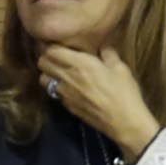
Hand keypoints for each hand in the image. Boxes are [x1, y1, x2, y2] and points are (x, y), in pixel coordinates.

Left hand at [38, 44, 161, 158]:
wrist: (123, 121)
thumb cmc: (124, 92)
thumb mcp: (120, 68)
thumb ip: (108, 53)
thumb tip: (102, 45)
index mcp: (80, 63)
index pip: (51, 51)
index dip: (49, 45)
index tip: (55, 43)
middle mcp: (67, 76)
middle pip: (42, 63)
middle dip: (46, 57)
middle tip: (55, 56)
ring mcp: (63, 92)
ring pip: (42, 78)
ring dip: (47, 73)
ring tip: (58, 71)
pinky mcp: (65, 105)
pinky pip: (52, 92)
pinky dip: (55, 86)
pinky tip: (67, 86)